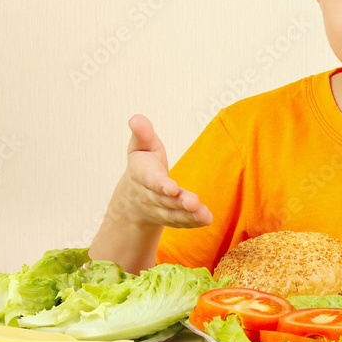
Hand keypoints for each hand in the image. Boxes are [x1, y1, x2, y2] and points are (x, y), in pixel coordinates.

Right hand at [112, 114, 212, 228]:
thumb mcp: (141, 145)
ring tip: (204, 214)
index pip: (151, 180)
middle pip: (164, 200)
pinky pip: (181, 222)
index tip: (171, 188)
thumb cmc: (143, 162)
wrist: (134, 196)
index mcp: (141, 174)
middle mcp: (149, 195)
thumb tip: (136, 119)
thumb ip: (142, 133)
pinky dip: (193, 222)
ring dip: (188, 215)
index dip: (160, 185)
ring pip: (173, 214)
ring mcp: (159, 209)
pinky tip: (206, 219)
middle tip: (194, 202)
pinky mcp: (170, 218)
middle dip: (179, 202)